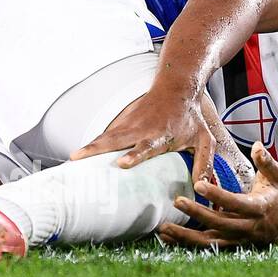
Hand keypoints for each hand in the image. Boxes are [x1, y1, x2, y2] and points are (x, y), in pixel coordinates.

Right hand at [71, 88, 217, 185]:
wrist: (177, 87)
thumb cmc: (191, 117)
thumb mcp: (204, 139)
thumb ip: (204, 163)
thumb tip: (202, 189)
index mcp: (161, 134)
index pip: (146, 146)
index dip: (134, 155)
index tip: (121, 163)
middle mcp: (142, 129)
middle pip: (116, 139)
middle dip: (97, 149)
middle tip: (78, 159)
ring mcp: (129, 124)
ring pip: (106, 136)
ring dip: (89, 147)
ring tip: (73, 159)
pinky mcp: (123, 122)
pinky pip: (105, 135)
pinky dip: (91, 144)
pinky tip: (79, 156)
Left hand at [157, 142, 277, 248]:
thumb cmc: (273, 196)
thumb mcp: (275, 177)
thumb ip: (266, 161)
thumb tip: (256, 145)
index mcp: (257, 208)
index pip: (235, 202)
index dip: (217, 195)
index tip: (198, 184)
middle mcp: (245, 227)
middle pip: (218, 222)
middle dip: (197, 213)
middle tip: (177, 201)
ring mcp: (235, 239)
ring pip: (208, 241)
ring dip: (185, 236)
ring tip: (164, 228)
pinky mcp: (226, 246)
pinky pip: (204, 247)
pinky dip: (184, 244)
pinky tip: (166, 238)